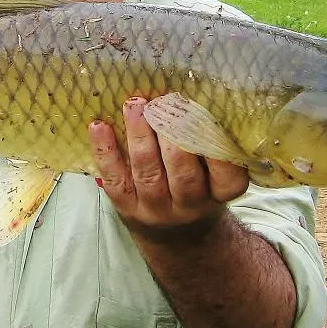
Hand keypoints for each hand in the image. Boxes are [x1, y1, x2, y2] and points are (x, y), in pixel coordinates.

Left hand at [89, 97, 248, 233]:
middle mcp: (190, 205)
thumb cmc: (197, 183)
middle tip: (165, 104)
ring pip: (148, 174)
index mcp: (218, 193)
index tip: (203, 115)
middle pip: (183, 175)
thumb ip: (208, 141)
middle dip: (173, 137)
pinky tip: (99, 126)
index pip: (227, 177)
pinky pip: (115, 180)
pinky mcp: (127, 207)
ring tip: (136, 105)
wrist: (174, 232)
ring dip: (140, 137)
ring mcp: (156, 209)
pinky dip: (106, 152)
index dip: (216, 149)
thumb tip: (189, 95)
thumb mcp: (213, 171)